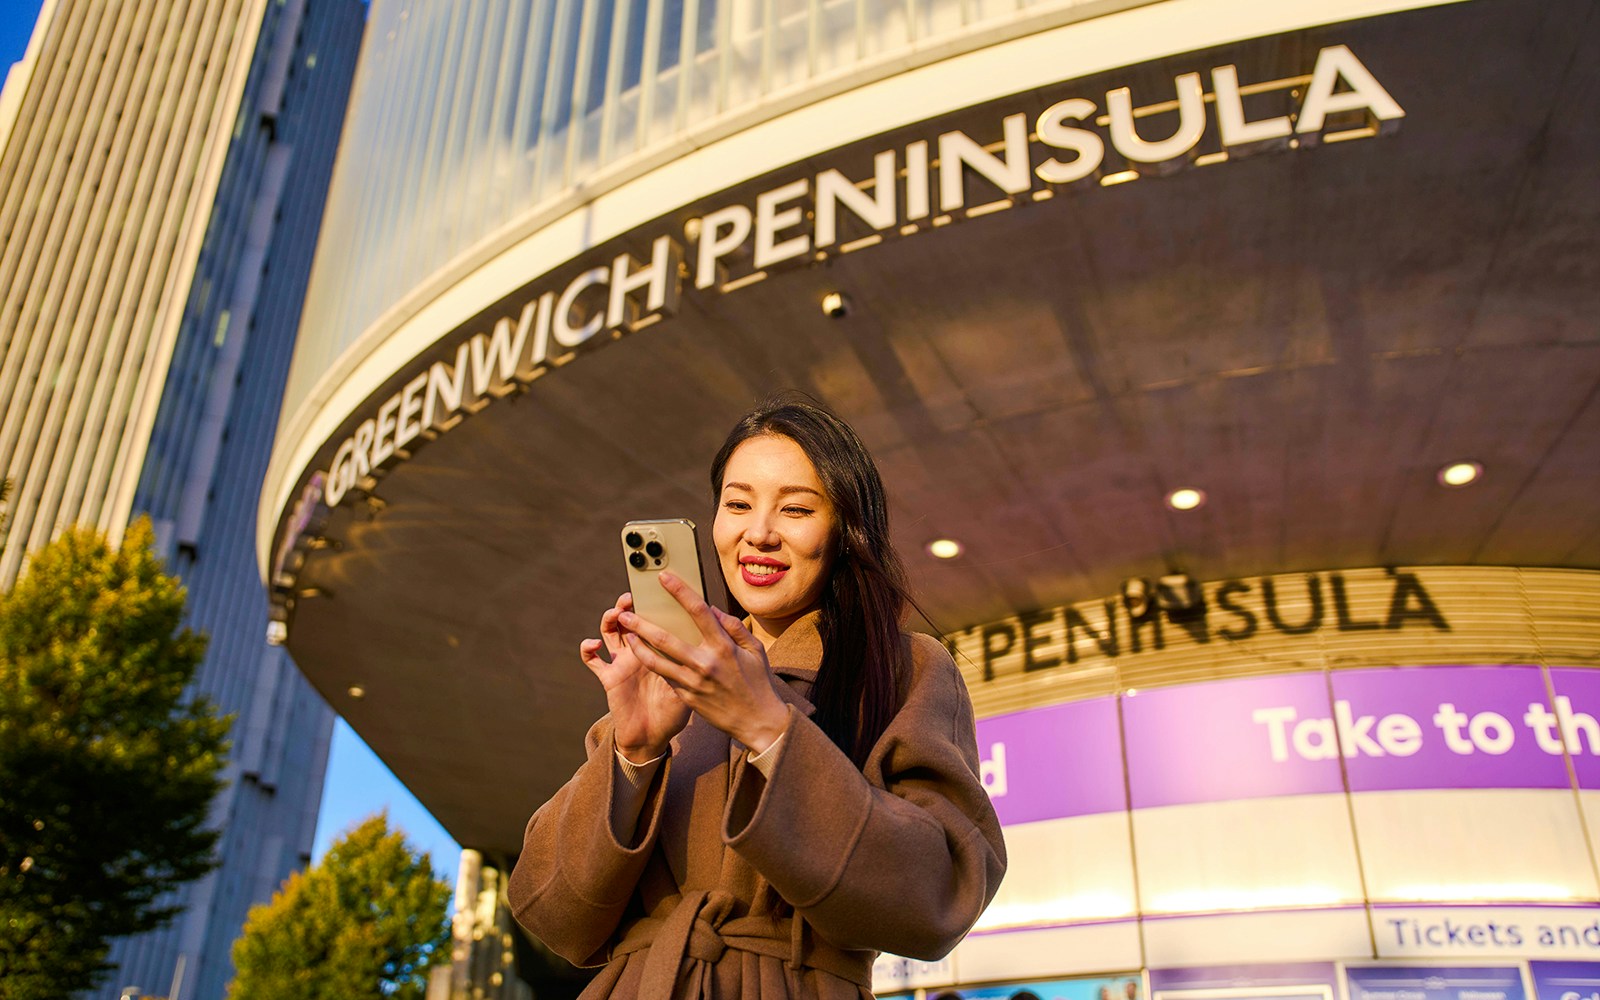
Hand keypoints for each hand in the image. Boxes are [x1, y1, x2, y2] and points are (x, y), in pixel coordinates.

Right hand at [580, 593, 690, 762]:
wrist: (653, 738)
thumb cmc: (675, 712)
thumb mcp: (692, 686)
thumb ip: (698, 663)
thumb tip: (712, 637)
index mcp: (660, 650)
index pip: (658, 619)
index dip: (655, 603)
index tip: (660, 585)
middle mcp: (640, 651)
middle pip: (632, 619)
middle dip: (629, 604)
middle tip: (632, 596)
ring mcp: (623, 662)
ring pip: (611, 631)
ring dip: (610, 618)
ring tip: (616, 613)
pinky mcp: (609, 676)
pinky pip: (592, 660)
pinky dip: (588, 649)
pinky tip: (593, 643)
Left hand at [618, 571, 790, 753]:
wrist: (757, 722)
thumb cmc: (758, 682)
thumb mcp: (755, 650)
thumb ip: (734, 627)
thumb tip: (713, 610)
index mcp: (723, 647)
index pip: (698, 612)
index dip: (680, 591)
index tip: (664, 577)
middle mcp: (705, 663)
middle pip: (665, 638)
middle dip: (642, 624)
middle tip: (625, 613)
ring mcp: (693, 682)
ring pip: (656, 661)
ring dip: (638, 646)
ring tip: (626, 634)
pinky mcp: (687, 697)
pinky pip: (665, 677)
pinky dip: (653, 664)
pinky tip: (642, 655)